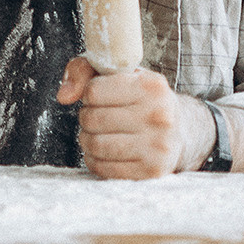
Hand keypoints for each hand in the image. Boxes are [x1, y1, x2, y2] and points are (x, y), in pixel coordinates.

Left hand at [59, 58, 208, 178]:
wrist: (181, 129)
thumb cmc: (140, 97)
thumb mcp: (116, 73)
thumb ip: (82, 71)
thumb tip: (63, 97)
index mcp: (151, 86)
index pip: (93, 91)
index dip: (88, 94)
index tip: (100, 97)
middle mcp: (159, 116)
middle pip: (91, 119)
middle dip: (86, 117)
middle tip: (98, 117)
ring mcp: (158, 146)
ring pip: (95, 145)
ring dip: (87, 139)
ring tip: (99, 133)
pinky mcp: (152, 171)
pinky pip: (103, 168)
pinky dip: (94, 160)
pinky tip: (105, 151)